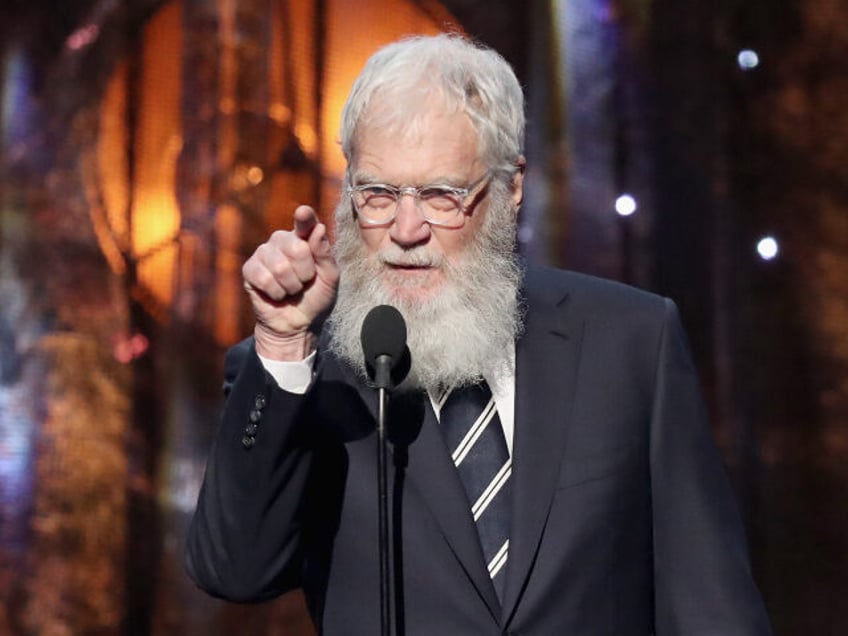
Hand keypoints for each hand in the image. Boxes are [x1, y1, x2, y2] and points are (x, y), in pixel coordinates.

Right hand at [242, 205, 338, 359]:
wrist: (297, 324)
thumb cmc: (315, 298)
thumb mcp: (329, 278)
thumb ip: (325, 254)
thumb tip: (319, 228)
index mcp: (304, 239)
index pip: (305, 223)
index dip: (304, 217)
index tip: (303, 211)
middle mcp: (282, 240)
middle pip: (297, 248)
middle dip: (305, 273)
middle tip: (304, 282)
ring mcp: (264, 253)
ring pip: (280, 266)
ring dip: (291, 286)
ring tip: (291, 290)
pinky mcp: (250, 269)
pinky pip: (264, 278)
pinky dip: (276, 292)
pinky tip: (276, 294)